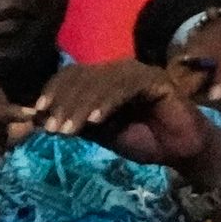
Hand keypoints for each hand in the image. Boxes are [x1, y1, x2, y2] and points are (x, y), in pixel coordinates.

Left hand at [30, 57, 213, 169]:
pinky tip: (95, 122)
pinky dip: (107, 104)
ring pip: (100, 82)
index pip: (72, 76)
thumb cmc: (145, 141)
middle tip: (51, 129)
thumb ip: (78, 123)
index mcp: (104, 79)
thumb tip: (41, 120)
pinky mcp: (155, 79)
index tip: (37, 113)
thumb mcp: (103, 134)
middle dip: (63, 103)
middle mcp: (119, 70)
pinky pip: (125, 88)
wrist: (183, 151)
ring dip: (80, 107)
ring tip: (68, 131)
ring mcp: (138, 72)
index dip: (53, 91)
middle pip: (82, 77)